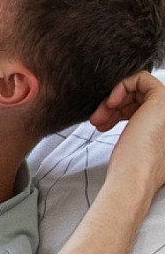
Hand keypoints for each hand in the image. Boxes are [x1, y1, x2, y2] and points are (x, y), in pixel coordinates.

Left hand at [90, 71, 164, 201]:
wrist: (134, 176)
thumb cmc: (130, 165)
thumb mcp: (132, 140)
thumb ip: (134, 125)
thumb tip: (115, 113)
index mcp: (164, 126)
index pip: (140, 107)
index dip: (118, 111)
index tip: (101, 123)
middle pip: (137, 97)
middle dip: (111, 106)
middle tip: (96, 121)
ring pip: (137, 90)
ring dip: (112, 101)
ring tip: (97, 119)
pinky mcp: (161, 98)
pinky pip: (141, 78)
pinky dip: (121, 86)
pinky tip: (110, 103)